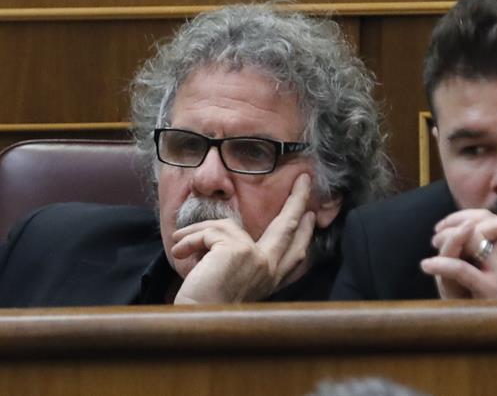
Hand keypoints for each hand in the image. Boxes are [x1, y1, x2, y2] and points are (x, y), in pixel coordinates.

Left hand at [171, 173, 315, 303]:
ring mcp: (257, 258)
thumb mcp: (230, 280)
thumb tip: (231, 233)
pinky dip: (189, 239)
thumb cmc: (206, 306)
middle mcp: (269, 268)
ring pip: (226, 227)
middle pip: (288, 227)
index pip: (294, 252)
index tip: (309, 215)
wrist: (195, 322)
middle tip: (305, 180)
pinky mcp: (238, 250)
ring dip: (198, 232)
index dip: (303, 232)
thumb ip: (240, 258)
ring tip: (181, 240)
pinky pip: (208, 231)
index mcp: (269, 278)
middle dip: (298, 201)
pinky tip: (181, 251)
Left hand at [420, 209, 496, 299]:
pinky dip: (441, 264)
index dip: (470, 217)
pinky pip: (460, 269)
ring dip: (447, 238)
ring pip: (471, 240)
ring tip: (433, 242)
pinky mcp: (491, 288)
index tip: (456, 223)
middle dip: (456, 222)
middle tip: (438, 230)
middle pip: (482, 223)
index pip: (494, 220)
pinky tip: (426, 265)